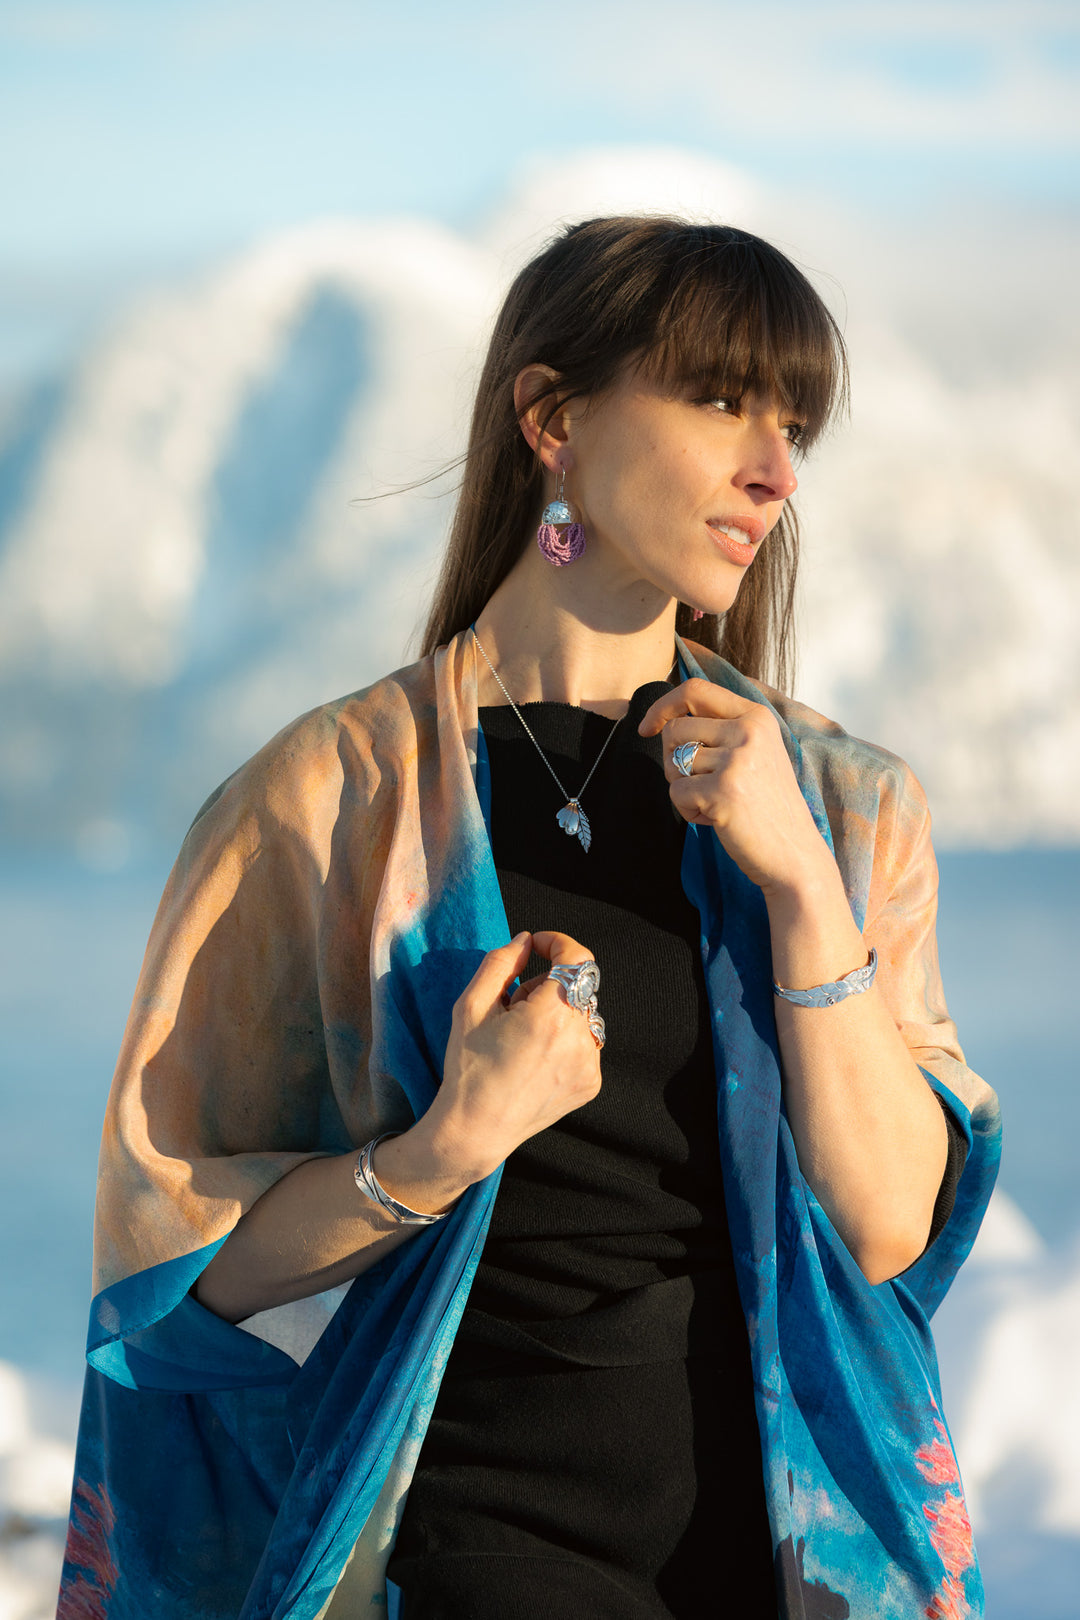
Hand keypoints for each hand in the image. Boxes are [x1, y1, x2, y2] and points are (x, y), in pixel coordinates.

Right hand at [417, 929, 602, 1181]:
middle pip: (576, 986)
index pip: (577, 958)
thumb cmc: (469, 1068)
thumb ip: (500, 962)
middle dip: (546, 985)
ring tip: (523, 1037)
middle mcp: (579, 1038)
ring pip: (582, 1014)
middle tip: (512, 1007)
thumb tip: (526, 941)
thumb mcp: (471, 1006)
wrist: (477, 1129)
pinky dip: (564, 1040)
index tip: (537, 945)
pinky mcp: (591, 1082)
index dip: (557, 942)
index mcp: (551, 1016)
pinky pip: (585, 1043)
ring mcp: (590, 1063)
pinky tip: (535, 1059)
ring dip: (558, 1013)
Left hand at [638, 678, 832, 899]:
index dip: (662, 706)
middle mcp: (749, 731)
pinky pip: (677, 792)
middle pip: (676, 729)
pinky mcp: (723, 791)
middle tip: (700, 785)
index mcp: (757, 716)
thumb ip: (720, 729)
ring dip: (683, 788)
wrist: (794, 855)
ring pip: (673, 762)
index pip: (695, 690)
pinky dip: (688, 811)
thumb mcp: (755, 754)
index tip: (647, 728)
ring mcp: (737, 760)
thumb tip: (666, 717)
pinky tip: (716, 820)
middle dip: (673, 760)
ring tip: (715, 803)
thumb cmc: (766, 806)